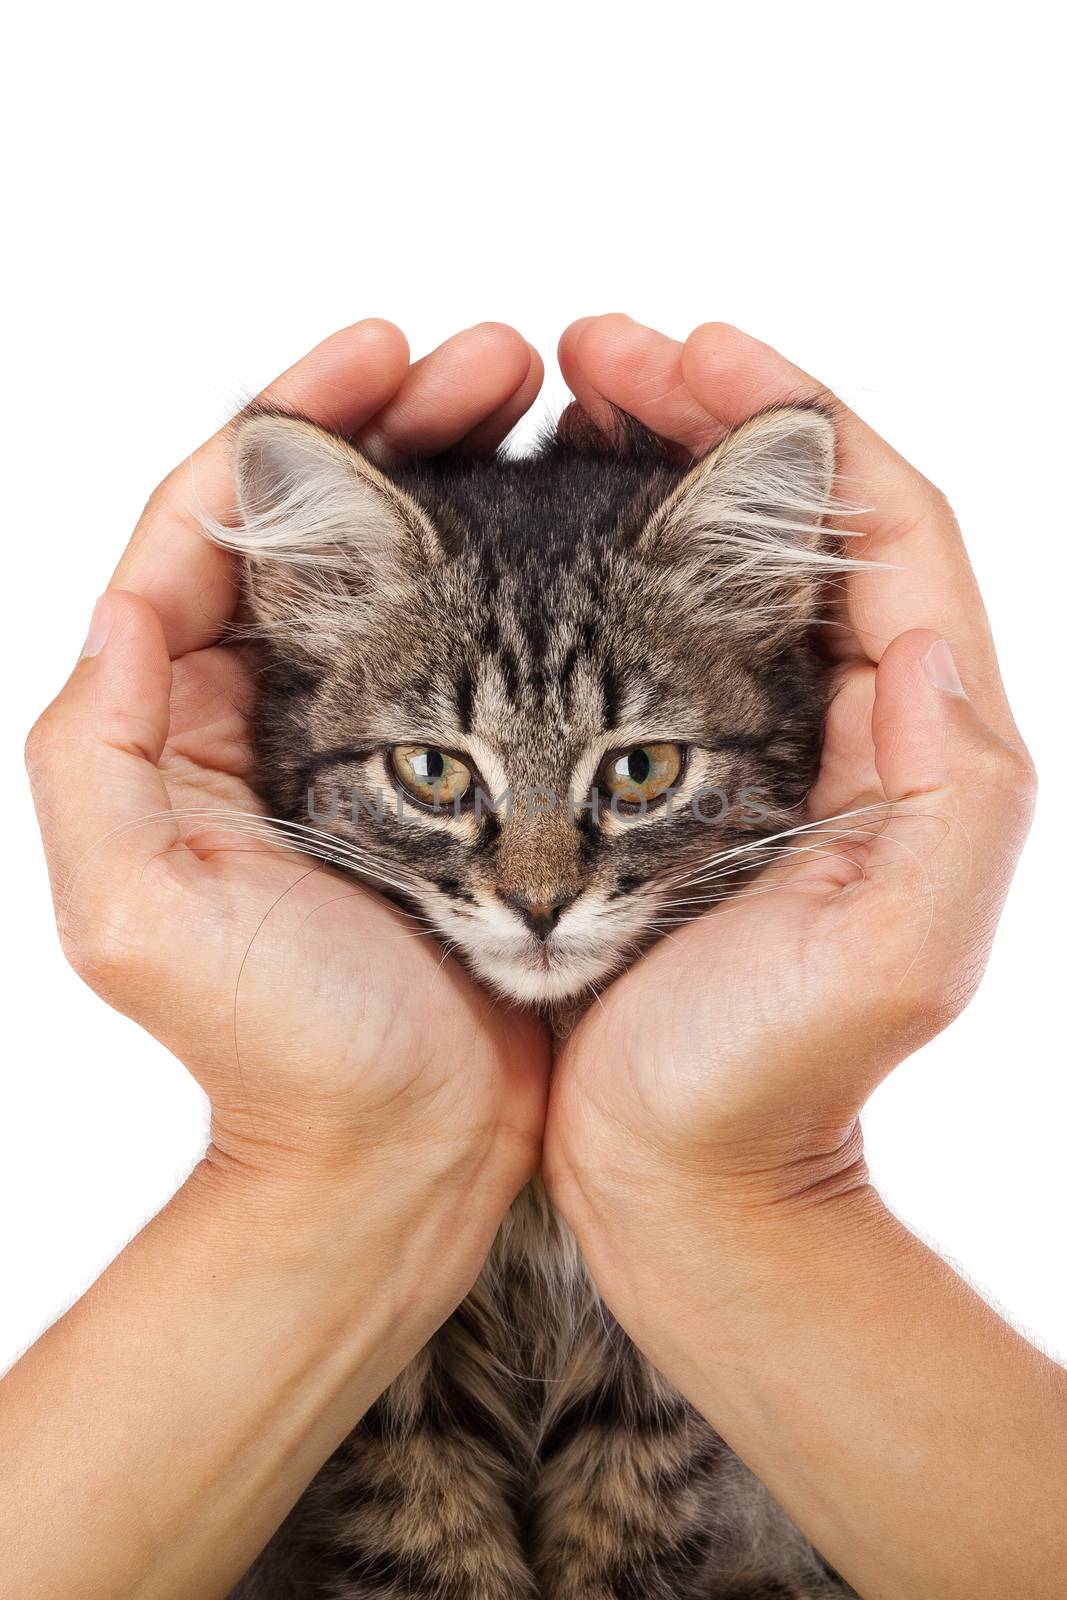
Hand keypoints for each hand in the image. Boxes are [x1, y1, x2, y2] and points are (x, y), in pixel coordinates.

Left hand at [26, 320, 548, 1263]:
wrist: (405, 1153)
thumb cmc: (281, 1049)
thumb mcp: (143, 913)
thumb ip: (99, 752)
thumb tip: (127, 598)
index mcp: (179, 719)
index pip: (223, 523)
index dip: (299, 420)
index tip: (388, 351)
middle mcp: (268, 707)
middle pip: (332, 517)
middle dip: (406, 421)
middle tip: (503, 362)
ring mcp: (377, 732)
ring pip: (420, 560)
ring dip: (477, 472)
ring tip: (556, 410)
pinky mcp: (466, 769)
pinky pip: (496, 636)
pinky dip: (534, 566)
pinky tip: (589, 528)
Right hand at [544, 315, 1035, 1243]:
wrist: (684, 1175)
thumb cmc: (771, 1079)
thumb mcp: (889, 953)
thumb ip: (946, 792)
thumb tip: (921, 630)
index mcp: (917, 739)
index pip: (881, 522)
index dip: (791, 418)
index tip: (685, 351)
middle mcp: (846, 720)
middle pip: (790, 514)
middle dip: (700, 412)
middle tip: (593, 351)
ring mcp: (748, 742)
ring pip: (707, 557)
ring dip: (640, 467)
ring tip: (551, 406)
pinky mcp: (659, 773)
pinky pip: (634, 630)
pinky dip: (585, 559)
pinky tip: (518, 530)